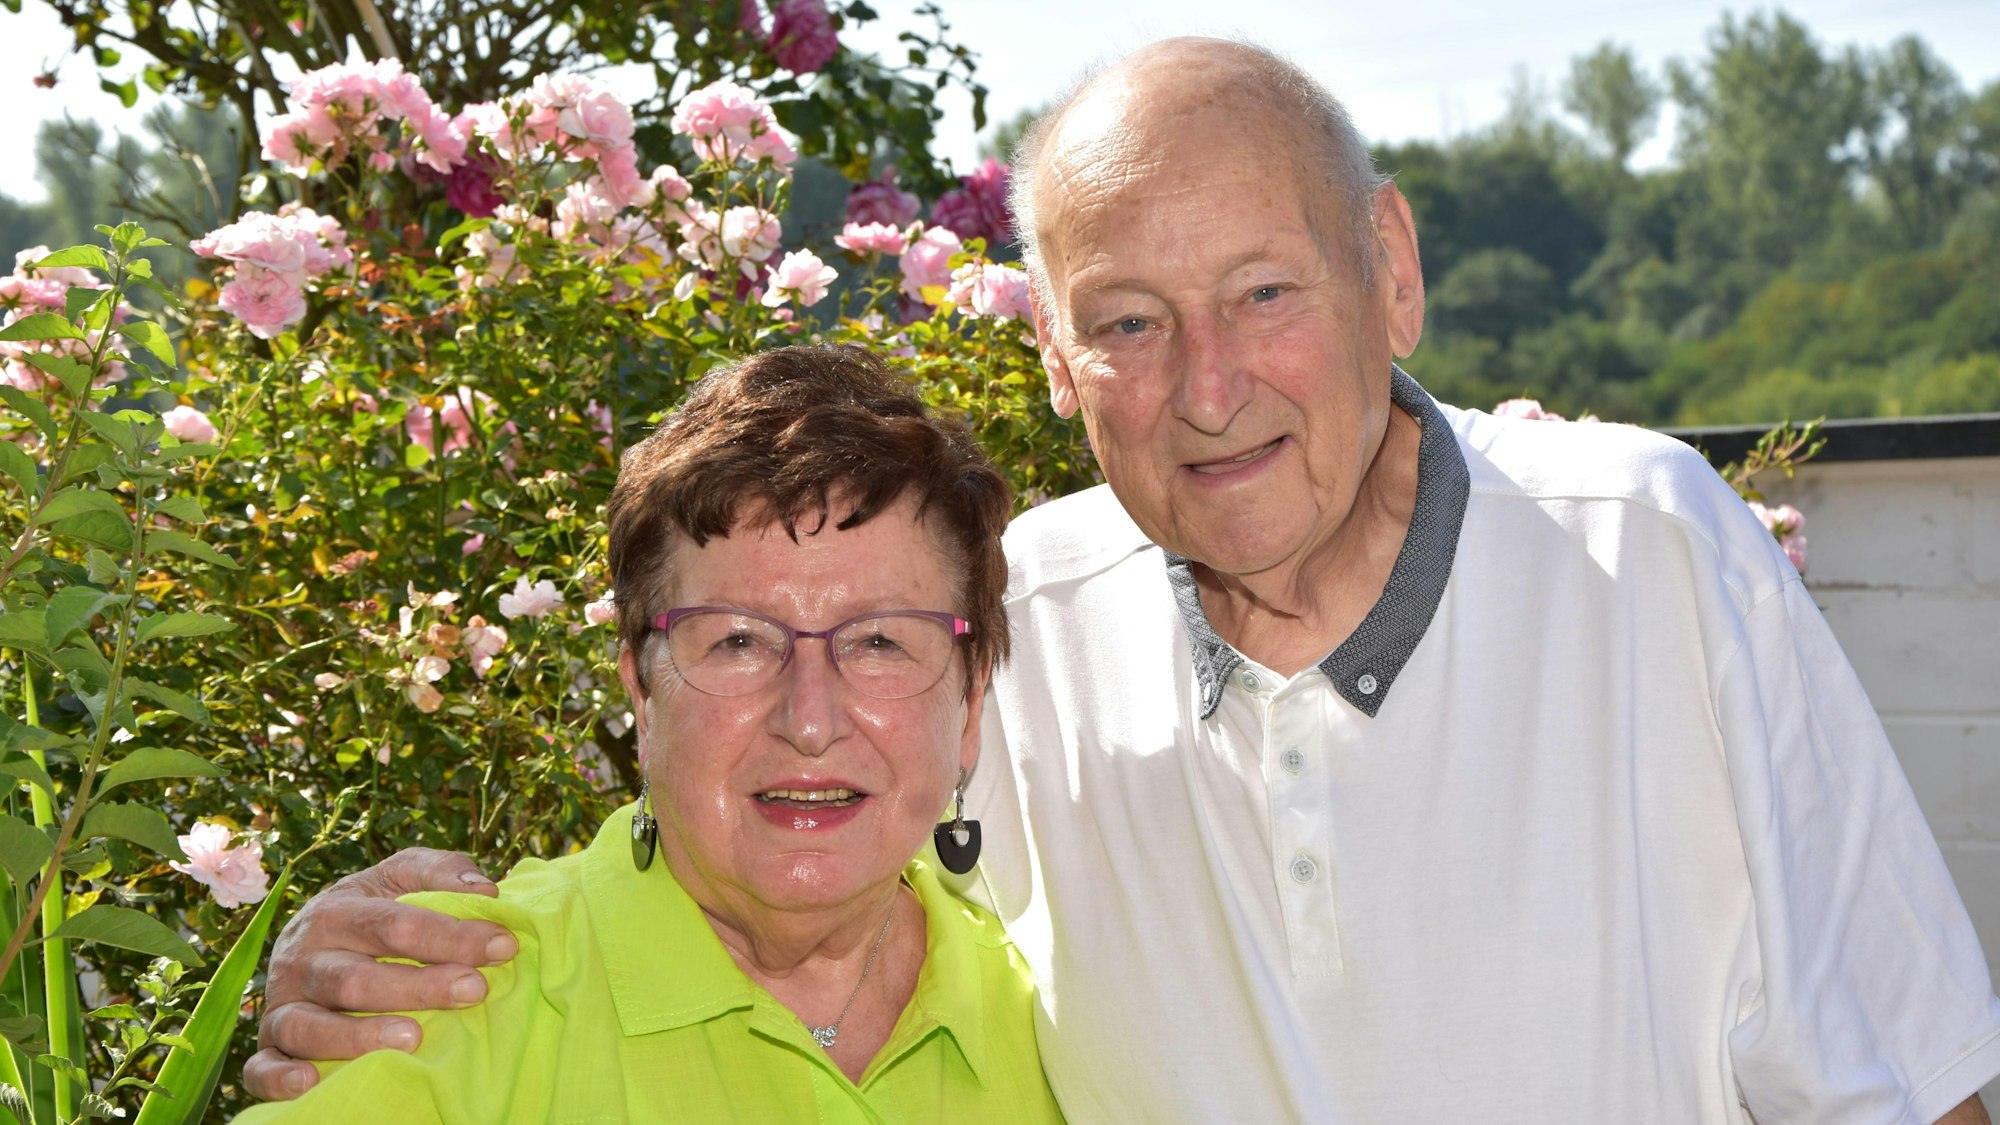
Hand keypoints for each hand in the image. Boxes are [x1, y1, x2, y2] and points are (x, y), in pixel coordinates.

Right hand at [241, 847, 518, 1101]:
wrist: (310, 940)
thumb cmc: (372, 912)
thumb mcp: (401, 878)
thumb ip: (440, 872)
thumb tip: (484, 891)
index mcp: (336, 912)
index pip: (393, 923)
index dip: (450, 935)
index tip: (504, 945)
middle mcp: (302, 958)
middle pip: (355, 978)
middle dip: (418, 985)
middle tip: (475, 990)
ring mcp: (281, 1004)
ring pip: (309, 1025)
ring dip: (358, 1035)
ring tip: (413, 1037)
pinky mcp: (269, 1046)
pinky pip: (261, 1067)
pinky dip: (280, 1077)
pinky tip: (310, 1083)